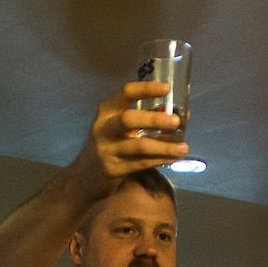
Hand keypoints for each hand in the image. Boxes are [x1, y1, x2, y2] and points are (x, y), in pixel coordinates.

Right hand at [66, 82, 187, 202]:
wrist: (84, 178)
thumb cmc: (108, 147)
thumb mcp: (119, 129)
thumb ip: (145, 120)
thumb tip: (177, 114)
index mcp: (106, 112)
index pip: (126, 93)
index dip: (147, 89)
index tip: (167, 89)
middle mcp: (104, 128)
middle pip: (130, 119)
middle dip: (155, 119)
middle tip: (176, 121)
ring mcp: (107, 150)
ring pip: (139, 146)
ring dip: (164, 146)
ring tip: (183, 147)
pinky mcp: (113, 169)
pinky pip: (141, 163)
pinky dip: (160, 160)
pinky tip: (173, 158)